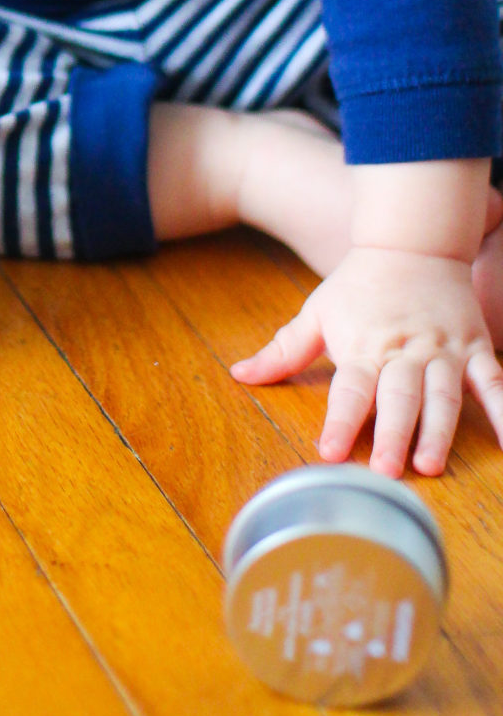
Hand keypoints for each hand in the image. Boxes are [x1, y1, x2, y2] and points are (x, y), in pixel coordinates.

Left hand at [232, 244, 502, 476]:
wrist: (411, 243)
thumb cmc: (357, 284)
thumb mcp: (316, 312)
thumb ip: (283, 350)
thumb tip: (238, 374)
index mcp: (363, 347)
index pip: (350, 389)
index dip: (339, 421)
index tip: (329, 452)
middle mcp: (404, 352)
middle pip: (398, 397)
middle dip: (391, 435)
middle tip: (384, 472)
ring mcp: (442, 351)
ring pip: (442, 395)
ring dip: (437, 432)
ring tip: (429, 465)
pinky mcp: (474, 348)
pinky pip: (494, 383)